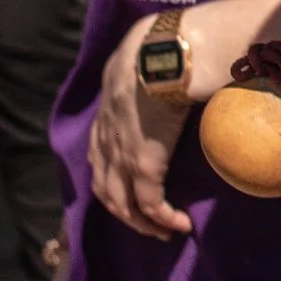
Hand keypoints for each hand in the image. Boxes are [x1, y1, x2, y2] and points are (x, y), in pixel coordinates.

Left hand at [87, 25, 193, 240]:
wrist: (162, 53)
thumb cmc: (160, 48)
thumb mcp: (141, 62)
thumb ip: (148, 74)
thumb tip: (175, 70)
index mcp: (104, 117)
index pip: (99, 160)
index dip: (113, 181)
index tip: (135, 192)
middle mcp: (106, 142)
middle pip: (105, 191)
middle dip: (126, 213)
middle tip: (150, 224)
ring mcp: (122, 156)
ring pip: (123, 205)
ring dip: (143, 224)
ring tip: (165, 231)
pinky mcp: (144, 166)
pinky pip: (152, 206)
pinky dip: (164, 220)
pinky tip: (180, 225)